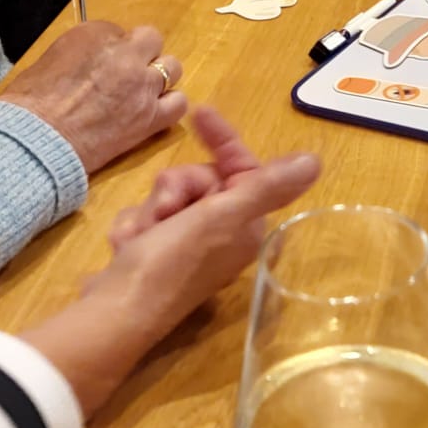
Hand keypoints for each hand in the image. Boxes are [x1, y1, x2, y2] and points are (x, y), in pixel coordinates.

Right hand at [0, 20, 187, 172]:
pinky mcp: (150, 117)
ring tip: (141, 94)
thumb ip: (80, 53)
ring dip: (158, 78)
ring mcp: (141, 85)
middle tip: (127, 74)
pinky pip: (179, 103)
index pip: (117, 31)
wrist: (35, 140)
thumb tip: (92, 61)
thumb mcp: (49, 60)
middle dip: (141, 55)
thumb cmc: (30, 104)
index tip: (103, 64)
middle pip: (150, 40)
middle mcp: (124, 54)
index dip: (113, 49)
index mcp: (95, 34)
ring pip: (172, 67)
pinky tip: (153, 113)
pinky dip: (169, 106)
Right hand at [24, 108, 319, 413]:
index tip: (198, 113)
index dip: (221, 140)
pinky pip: (144, 217)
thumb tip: (315, 162)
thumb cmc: (169, 265)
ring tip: (142, 237)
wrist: (112, 314)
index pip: (241, 169)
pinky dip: (133, 228)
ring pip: (166, 197)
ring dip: (149, 211)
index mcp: (245, 227)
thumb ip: (265, 187)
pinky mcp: (154, 253)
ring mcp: (185, 246)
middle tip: (165, 210)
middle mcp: (221, 235)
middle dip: (174, 188)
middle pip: (197, 180)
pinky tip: (127, 247)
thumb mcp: (220, 218)